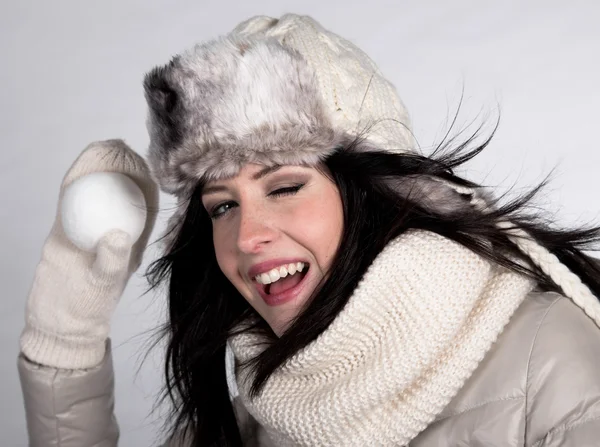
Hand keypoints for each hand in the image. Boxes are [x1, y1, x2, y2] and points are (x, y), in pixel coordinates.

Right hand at [20, 140, 158, 368]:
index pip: (142, 206)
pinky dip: (75, 184)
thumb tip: (118, 235)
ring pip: (95, 193)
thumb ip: (111, 262)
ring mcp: (90, 227)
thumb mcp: (103, 284)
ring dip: (98, 171)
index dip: (143, 183)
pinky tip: (79, 169)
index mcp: (132, 241)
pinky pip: (71, 201)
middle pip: (119, 193)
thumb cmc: (87, 306)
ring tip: (102, 149)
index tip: (143, 164)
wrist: (58, 319)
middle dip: (121, 169)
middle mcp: (114, 229)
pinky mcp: (66, 229)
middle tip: (119, 147)